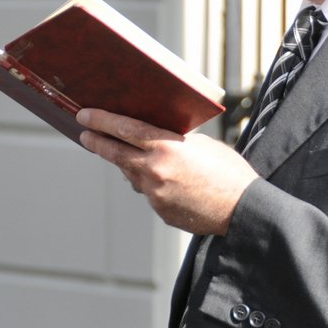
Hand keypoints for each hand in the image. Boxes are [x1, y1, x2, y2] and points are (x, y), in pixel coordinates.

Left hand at [76, 108, 258, 234]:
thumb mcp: (203, 145)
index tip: (84, 115)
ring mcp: (156, 195)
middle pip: (116, 154)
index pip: (125, 129)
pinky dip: (154, 185)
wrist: (243, 210)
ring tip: (137, 156)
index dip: (102, 121)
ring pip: (133, 175)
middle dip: (98, 143)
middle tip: (85, 135)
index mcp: (167, 148)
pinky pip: (150, 193)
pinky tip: (171, 182)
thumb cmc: (229, 172)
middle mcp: (155, 171)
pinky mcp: (161, 212)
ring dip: (131, 165)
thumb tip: (155, 139)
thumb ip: (175, 141)